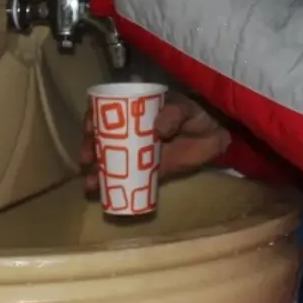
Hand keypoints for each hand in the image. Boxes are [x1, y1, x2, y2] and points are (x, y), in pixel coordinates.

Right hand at [81, 92, 230, 192]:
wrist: (216, 136)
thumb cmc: (197, 115)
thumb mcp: (186, 108)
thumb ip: (173, 114)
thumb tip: (156, 128)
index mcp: (136, 110)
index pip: (107, 113)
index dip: (92, 120)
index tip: (88, 130)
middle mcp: (131, 131)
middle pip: (101, 138)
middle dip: (89, 148)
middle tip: (86, 158)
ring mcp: (137, 152)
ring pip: (111, 159)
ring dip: (96, 170)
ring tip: (90, 181)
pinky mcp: (148, 171)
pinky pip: (127, 178)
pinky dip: (115, 185)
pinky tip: (101, 193)